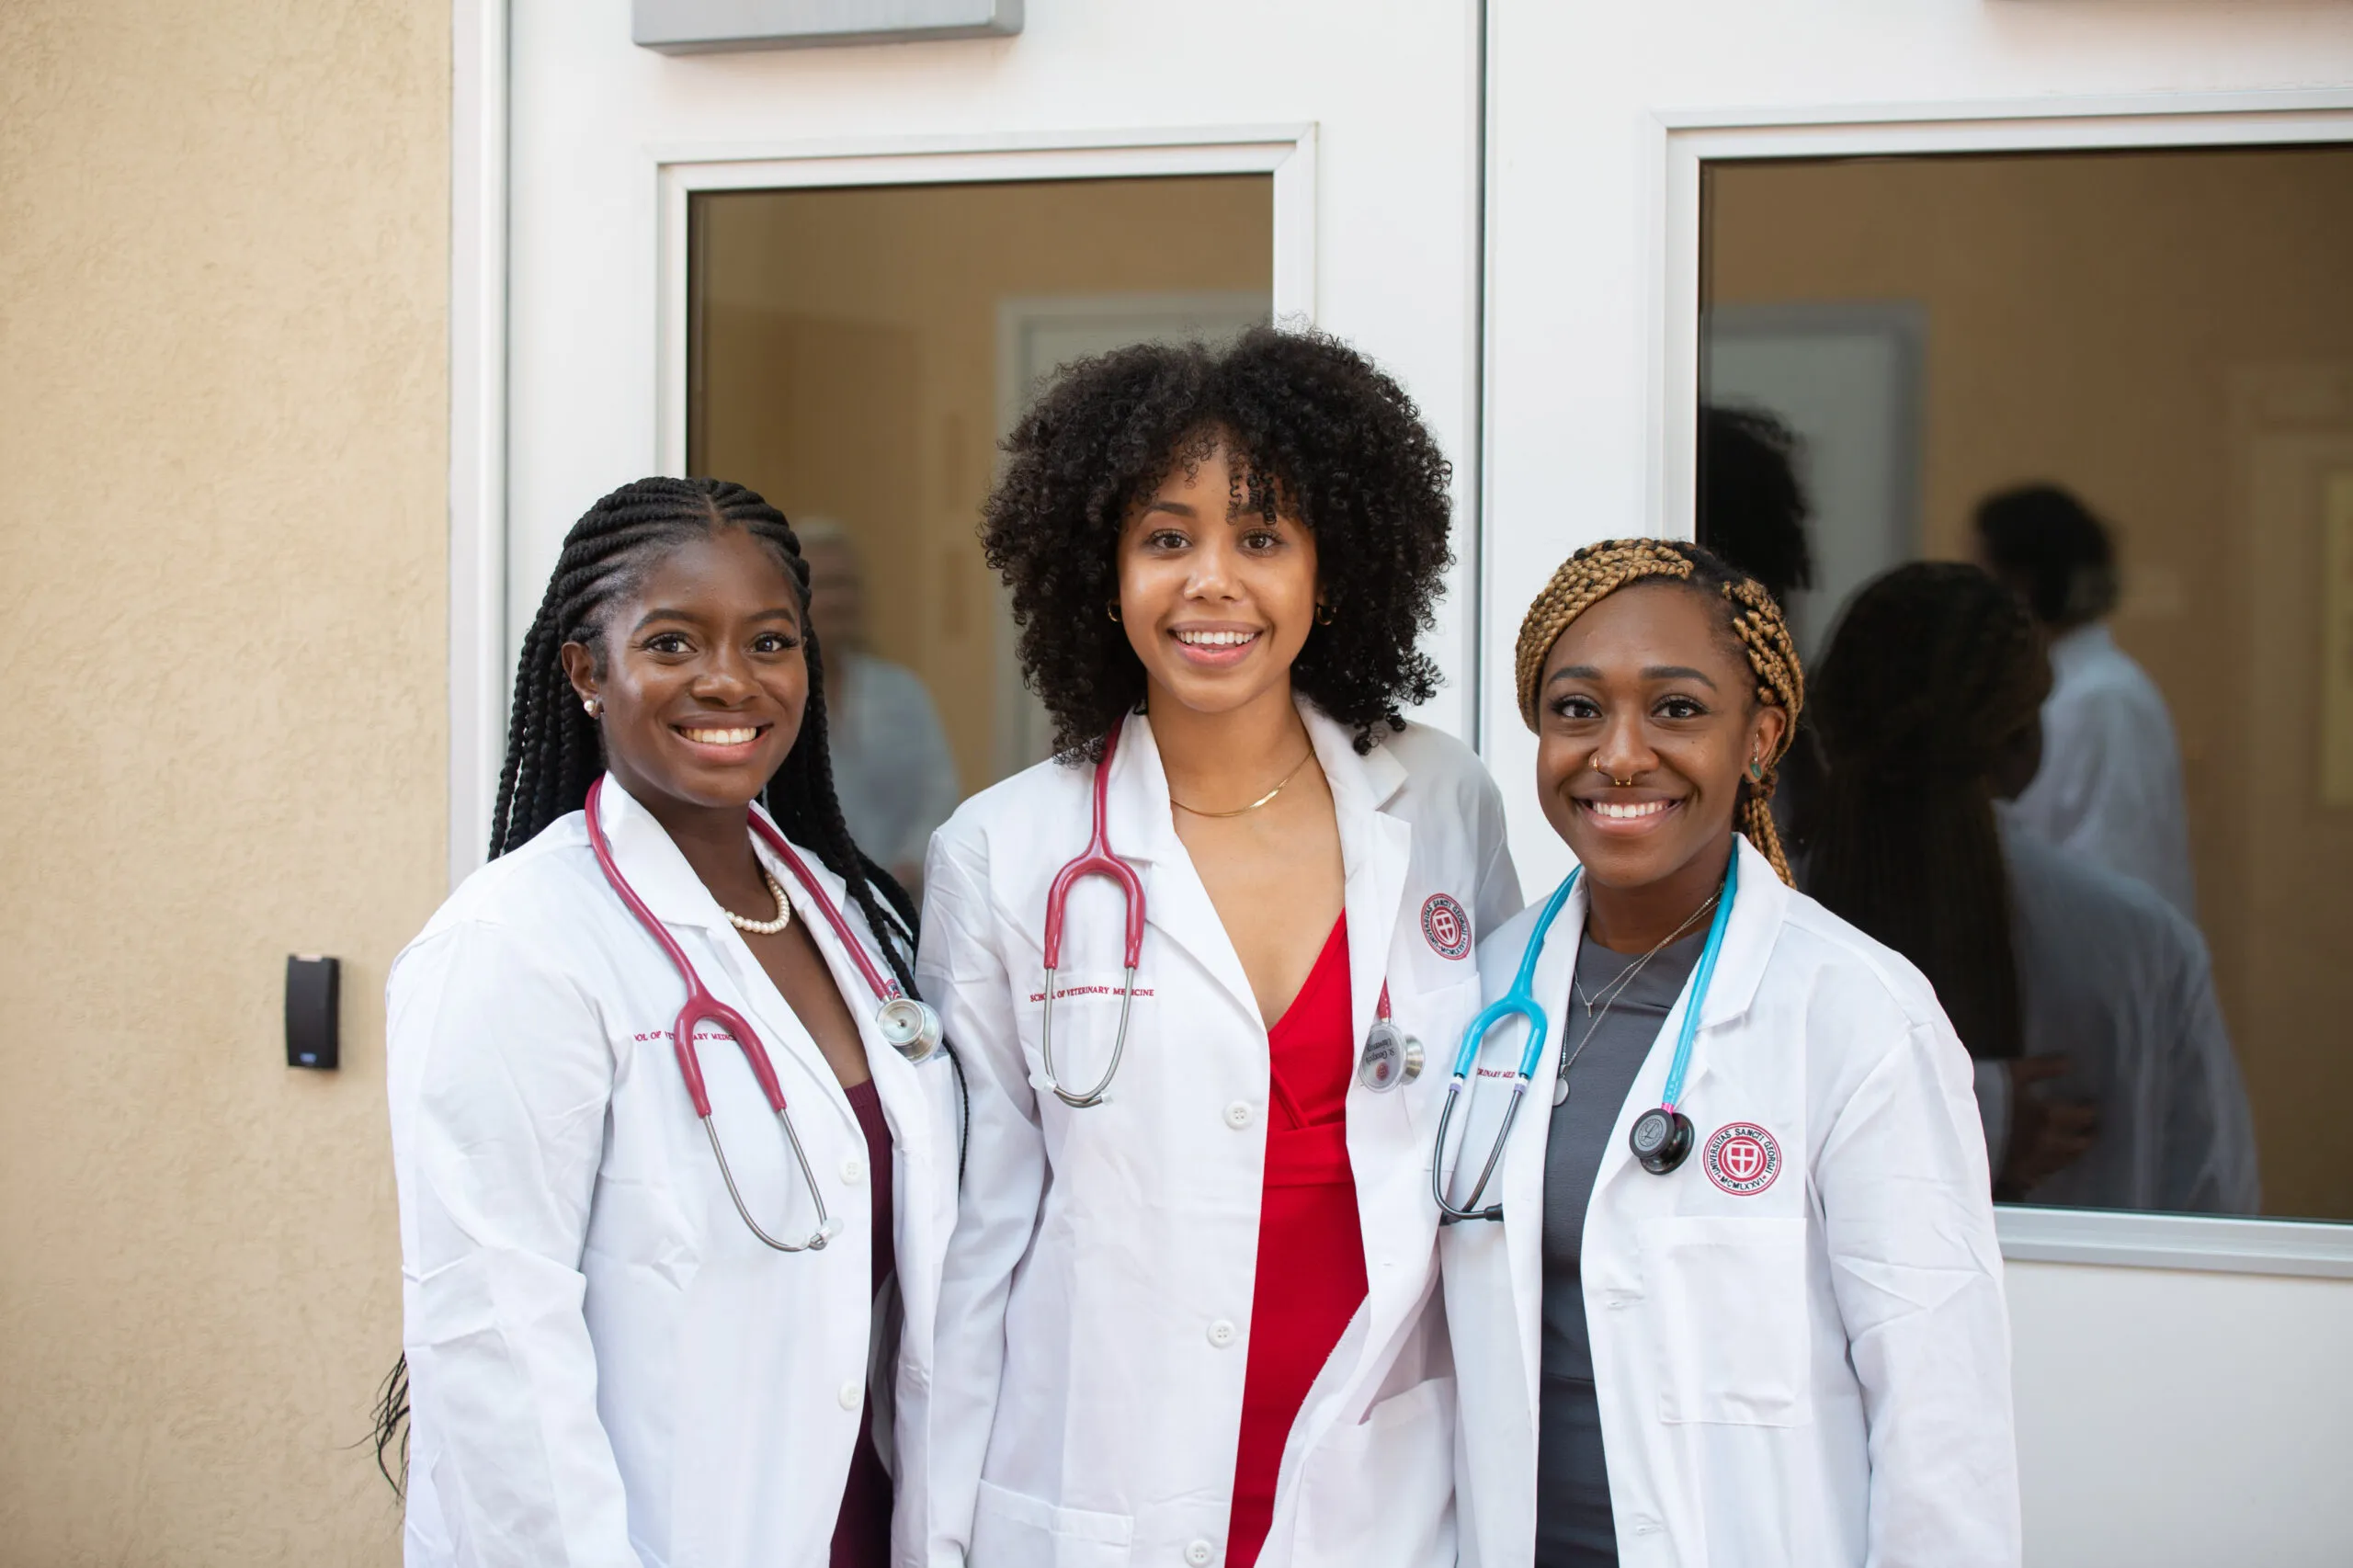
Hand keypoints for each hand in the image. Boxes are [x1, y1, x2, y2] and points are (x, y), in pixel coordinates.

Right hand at [1995, 1057, 2097, 1200]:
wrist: (1955, 1129)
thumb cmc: (1986, 1094)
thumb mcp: (2014, 1073)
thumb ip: (2044, 1068)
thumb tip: (2070, 1063)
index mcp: (2050, 1118)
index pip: (2084, 1116)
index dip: (2091, 1110)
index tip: (2092, 1105)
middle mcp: (2049, 1145)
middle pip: (2079, 1145)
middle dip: (2087, 1135)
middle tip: (2089, 1129)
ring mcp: (2034, 1165)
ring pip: (2062, 1163)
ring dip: (2070, 1154)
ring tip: (2071, 1147)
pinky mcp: (2016, 1178)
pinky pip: (2040, 1177)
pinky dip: (2046, 1169)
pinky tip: (2043, 1166)